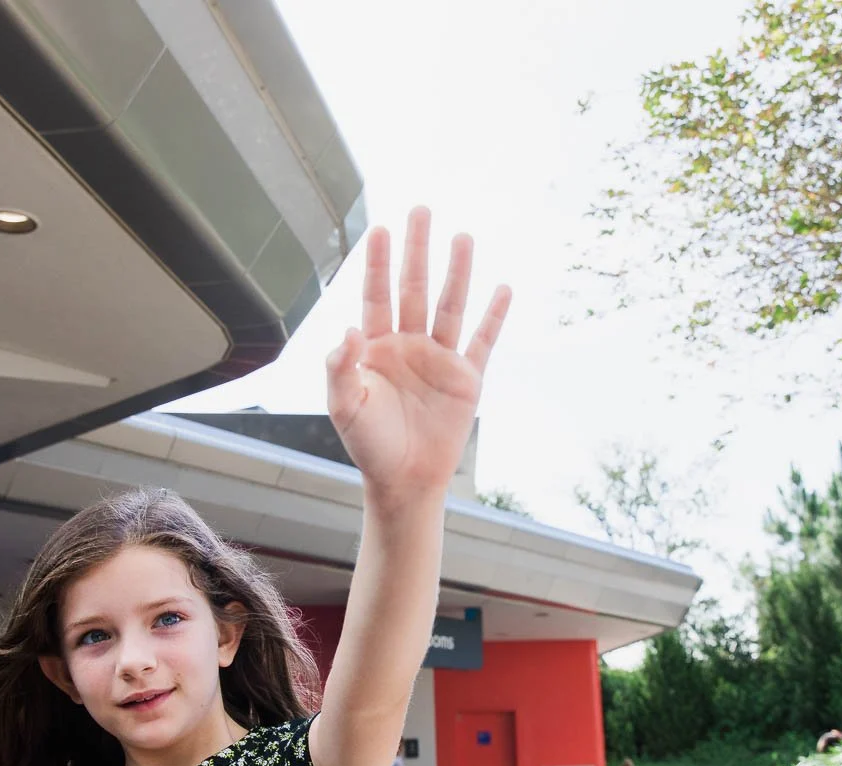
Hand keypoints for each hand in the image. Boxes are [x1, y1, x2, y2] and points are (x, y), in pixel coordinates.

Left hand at [326, 207, 511, 510]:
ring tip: (463, 237)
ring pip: (450, 306)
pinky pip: (483, 341)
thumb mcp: (344, 407)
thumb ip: (339, 368)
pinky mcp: (466, 378)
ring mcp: (440, 359)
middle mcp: (409, 345)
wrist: (403, 480)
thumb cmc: (369, 445)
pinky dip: (494, 316)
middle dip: (417, 251)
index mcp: (376, 348)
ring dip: (457, 272)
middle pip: (414, 288)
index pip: (377, 295)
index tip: (381, 229)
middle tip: (421, 210)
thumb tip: (347, 330)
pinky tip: (502, 288)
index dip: (378, 263)